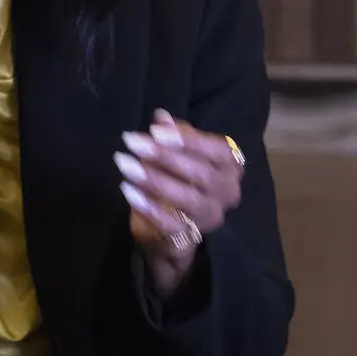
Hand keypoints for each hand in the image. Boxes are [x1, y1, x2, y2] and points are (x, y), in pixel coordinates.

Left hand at [116, 109, 246, 296]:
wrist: (170, 229)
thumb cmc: (179, 180)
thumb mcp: (177, 154)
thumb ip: (172, 135)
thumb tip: (161, 117)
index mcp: (231, 166)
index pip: (217, 151)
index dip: (187, 140)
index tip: (154, 130)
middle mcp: (227, 192)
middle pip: (202, 173)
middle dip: (164, 156)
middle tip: (132, 142)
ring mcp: (211, 217)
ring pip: (188, 198)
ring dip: (155, 180)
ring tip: (125, 165)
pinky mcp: (190, 238)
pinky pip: (172, 225)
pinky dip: (149, 208)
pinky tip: (129, 192)